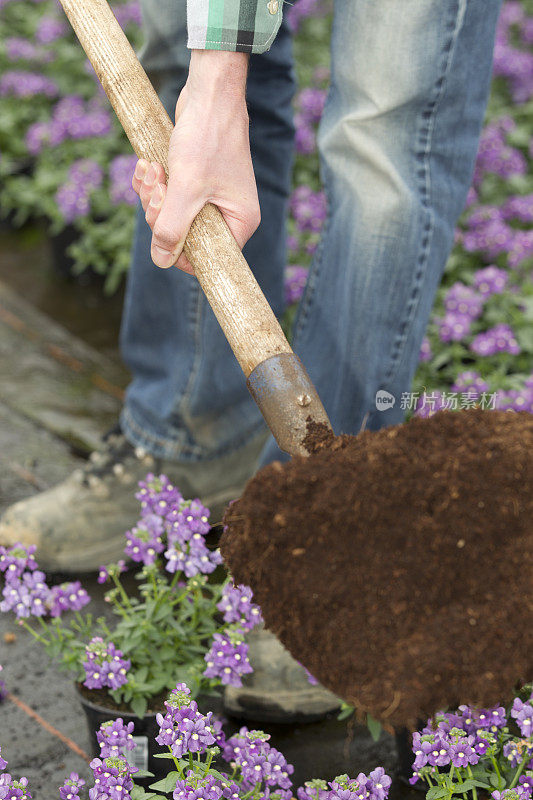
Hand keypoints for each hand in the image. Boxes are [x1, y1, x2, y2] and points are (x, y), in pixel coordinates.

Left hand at [131, 50, 258, 275]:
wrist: (209, 93)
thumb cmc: (206, 138)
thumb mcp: (186, 189)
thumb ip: (172, 228)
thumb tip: (161, 260)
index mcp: (239, 222)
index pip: (207, 257)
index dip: (178, 250)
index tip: (162, 226)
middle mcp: (229, 213)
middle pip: (185, 236)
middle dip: (161, 214)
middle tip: (157, 189)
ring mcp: (211, 197)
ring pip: (172, 215)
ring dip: (153, 195)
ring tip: (152, 170)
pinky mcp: (195, 181)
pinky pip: (168, 196)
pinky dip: (154, 183)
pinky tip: (149, 165)